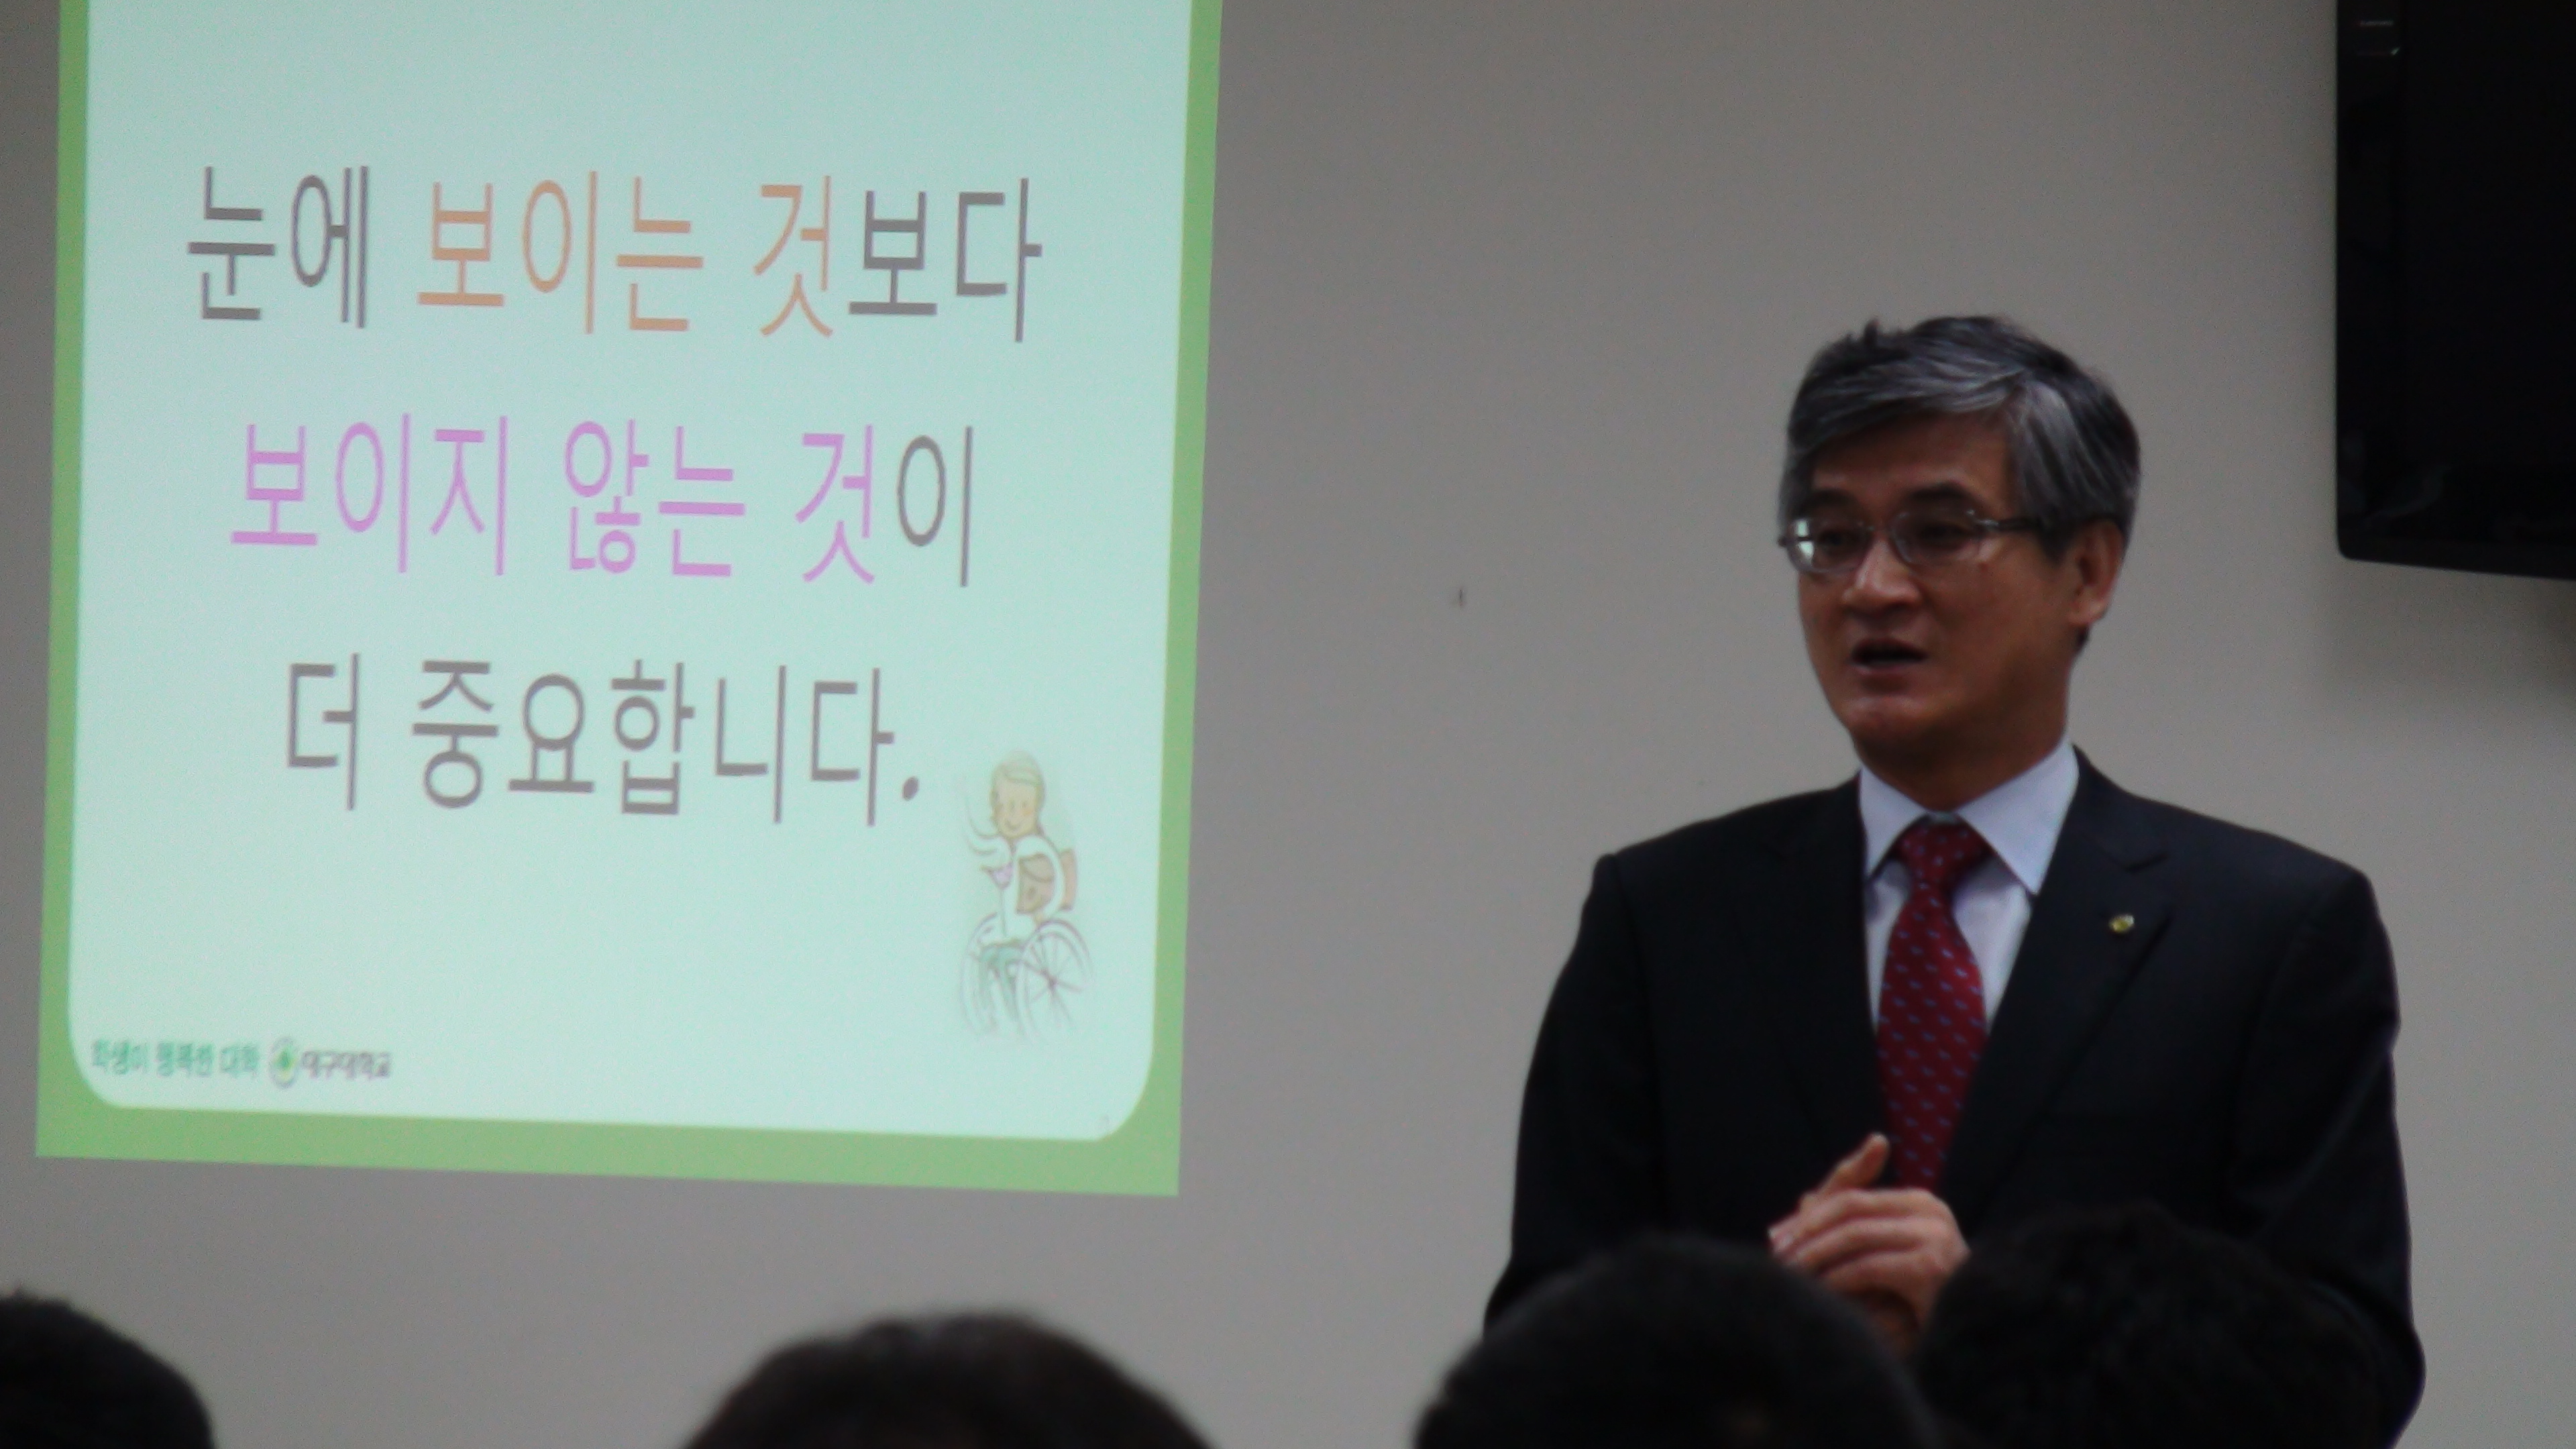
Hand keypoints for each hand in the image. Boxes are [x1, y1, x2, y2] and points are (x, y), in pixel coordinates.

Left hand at [1769, 1134, 1967, 1354]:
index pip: (1853, 1196)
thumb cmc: (1920, 1300)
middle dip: (1807, 1232)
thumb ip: (1851, 1223)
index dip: (1810, 1217)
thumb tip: (1804, 1198)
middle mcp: (1931, 1212)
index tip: (1777, 1238)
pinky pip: (1868, 1267)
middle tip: (1776, 1255)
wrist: (1968, 1337)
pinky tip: (1817, 1293)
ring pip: (1855, 1236)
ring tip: (1788, 1273)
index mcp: (1920, 1202)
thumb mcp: (1884, 1253)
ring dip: (1815, 1255)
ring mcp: (1935, 1237)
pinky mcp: (1931, 1269)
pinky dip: (1837, 1278)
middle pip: (1850, 1211)